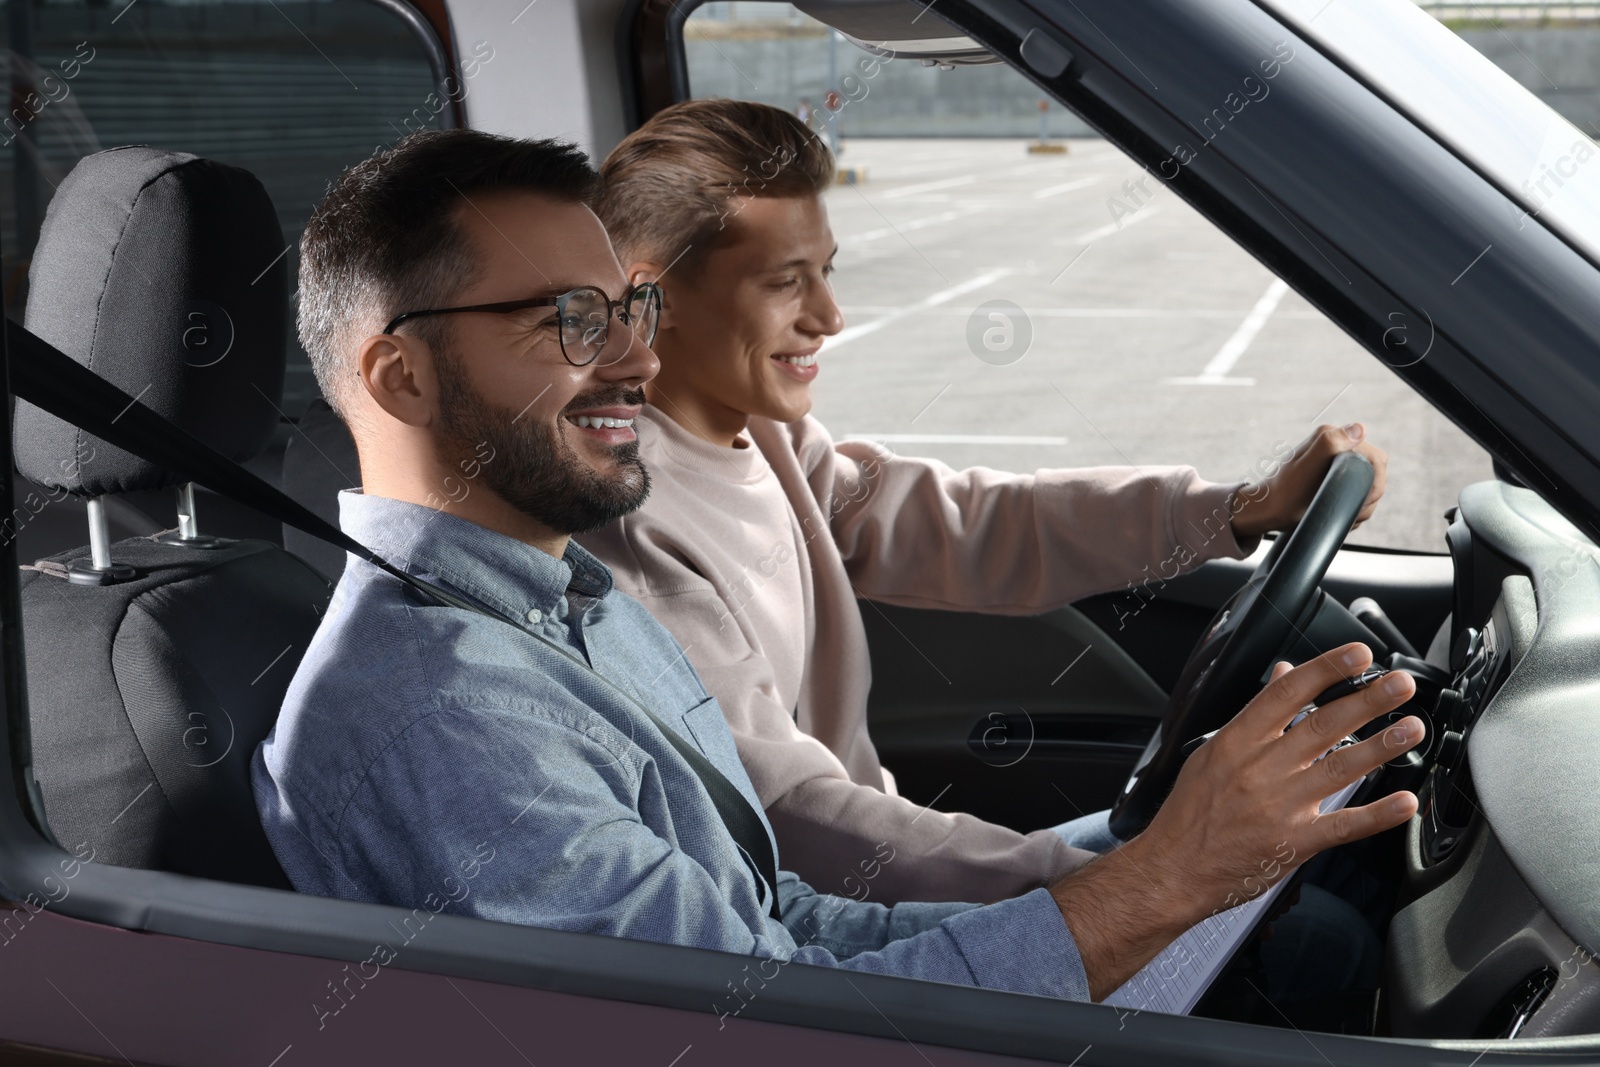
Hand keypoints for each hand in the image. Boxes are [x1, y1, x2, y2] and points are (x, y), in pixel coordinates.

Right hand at [1049, 642, 1422, 999]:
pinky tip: (1404, 801)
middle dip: (1367, 700)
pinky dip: (1378, 814)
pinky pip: (1344, 825)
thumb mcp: (1212, 752)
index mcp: (1237, 741)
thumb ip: (1254, 715)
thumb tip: (1283, 676)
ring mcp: (1280, 805)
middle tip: (1401, 684)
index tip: (1357, 655)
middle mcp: (1261, 768)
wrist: (1172, 869)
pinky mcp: (1295, 842)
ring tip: (1412, 728)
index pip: (1287, 692)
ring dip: (1382, 746)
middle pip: (1323, 725)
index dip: (1327, 669)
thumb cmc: (1189, 813)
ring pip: (1341, 768)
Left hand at [1231, 423, 1387, 538]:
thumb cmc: (1285, 493)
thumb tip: (1360, 428)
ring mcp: (1339, 462)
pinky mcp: (1338, 477)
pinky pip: (1359, 494)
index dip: (1374, 482)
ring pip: (1369, 487)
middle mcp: (1338, 445)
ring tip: (1340, 513)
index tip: (1362, 502)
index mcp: (1333, 436)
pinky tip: (1338, 513)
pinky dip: (1354, 508)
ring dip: (1361, 506)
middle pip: (1374, 474)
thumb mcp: (1305, 468)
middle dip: (1367, 497)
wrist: (1270, 510)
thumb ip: (1329, 443)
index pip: (1375, 458)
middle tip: (1351, 512)